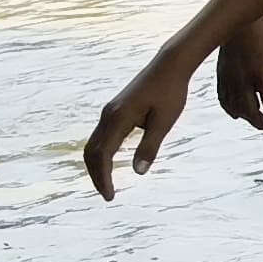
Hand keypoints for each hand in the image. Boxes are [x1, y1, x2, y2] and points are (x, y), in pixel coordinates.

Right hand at [84, 60, 198, 195]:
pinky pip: (101, 136)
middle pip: (92, 151)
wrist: (169, 65)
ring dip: (97, 165)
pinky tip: (111, 163)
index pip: (102, 155)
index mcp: (119, 118)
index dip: (103, 178)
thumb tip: (138, 172)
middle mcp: (108, 115)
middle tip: (108, 195)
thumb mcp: (164, 122)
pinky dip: (102, 153)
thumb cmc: (171, 92)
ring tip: (107, 184)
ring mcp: (110, 111)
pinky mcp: (115, 110)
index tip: (110, 196)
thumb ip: (150, 146)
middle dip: (97, 175)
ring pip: (94, 144)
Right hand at [215, 18, 262, 130]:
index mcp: (262, 74)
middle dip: (262, 123)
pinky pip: (223, 99)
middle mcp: (243, 80)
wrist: (241, 24)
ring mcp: (229, 79)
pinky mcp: (220, 76)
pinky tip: (239, 113)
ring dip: (248, 118)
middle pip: (251, 111)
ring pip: (236, 108)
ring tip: (259, 120)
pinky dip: (231, 110)